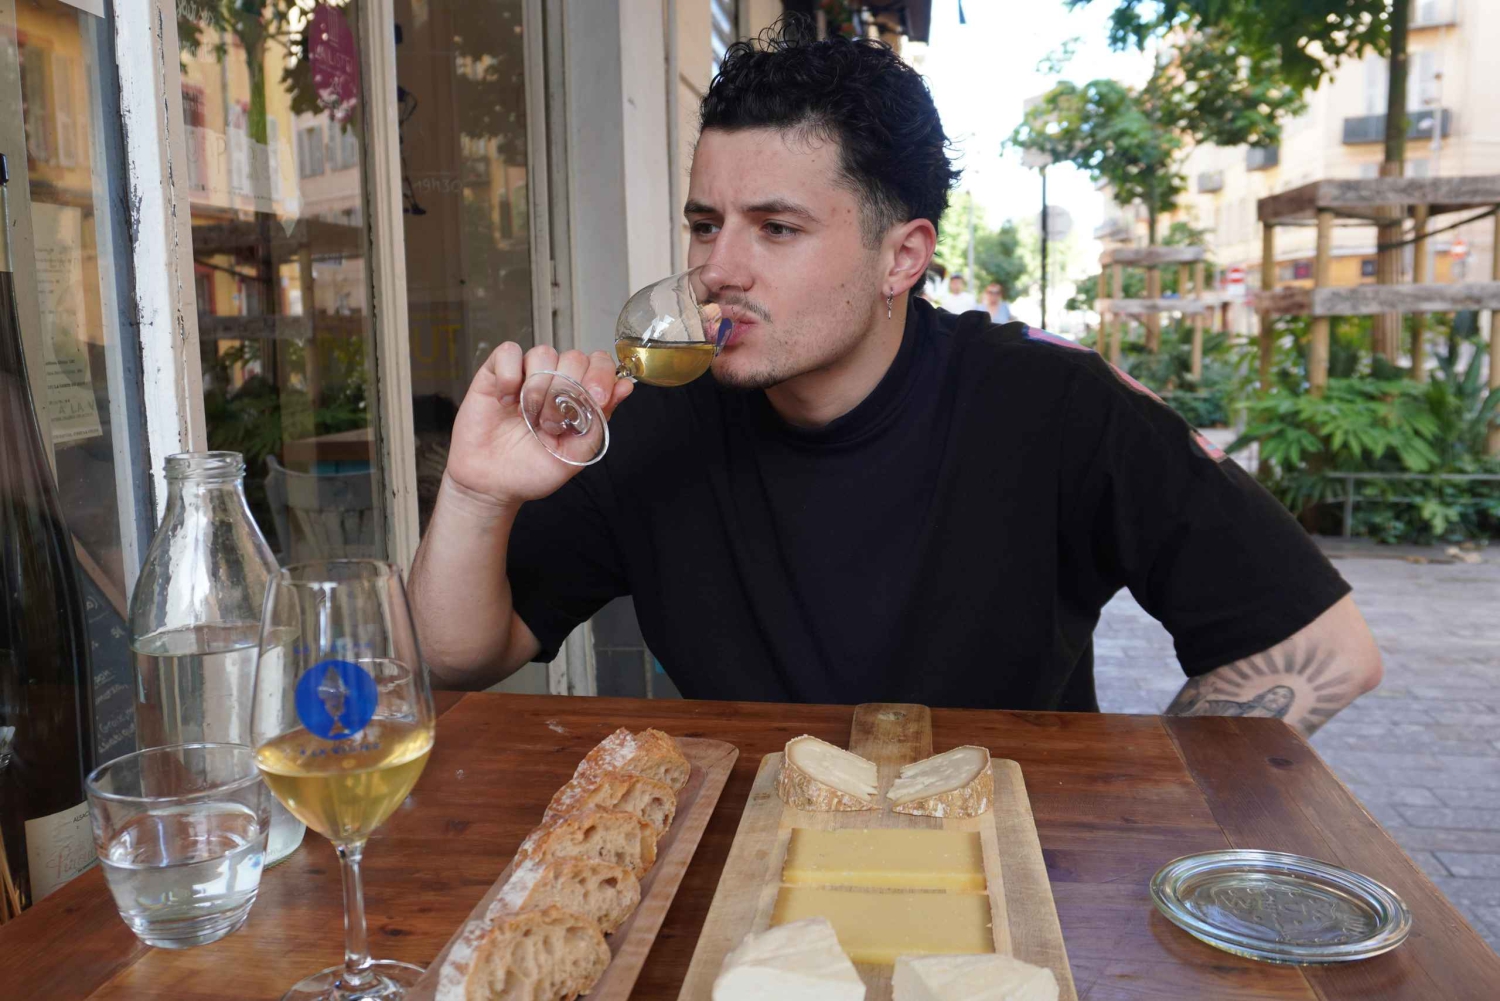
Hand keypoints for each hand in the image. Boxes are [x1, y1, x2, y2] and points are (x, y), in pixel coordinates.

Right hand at [443, 344, 632, 509]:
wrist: (494, 486)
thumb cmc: (533, 470)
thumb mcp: (577, 452)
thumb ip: (601, 418)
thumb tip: (626, 386)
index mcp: (578, 396)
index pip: (599, 363)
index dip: (601, 375)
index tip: (597, 399)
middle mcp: (554, 380)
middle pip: (574, 357)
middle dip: (567, 391)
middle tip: (552, 424)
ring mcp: (525, 375)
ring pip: (543, 353)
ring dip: (539, 388)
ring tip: (530, 417)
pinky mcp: (495, 374)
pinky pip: (509, 352)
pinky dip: (511, 375)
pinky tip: (507, 401)